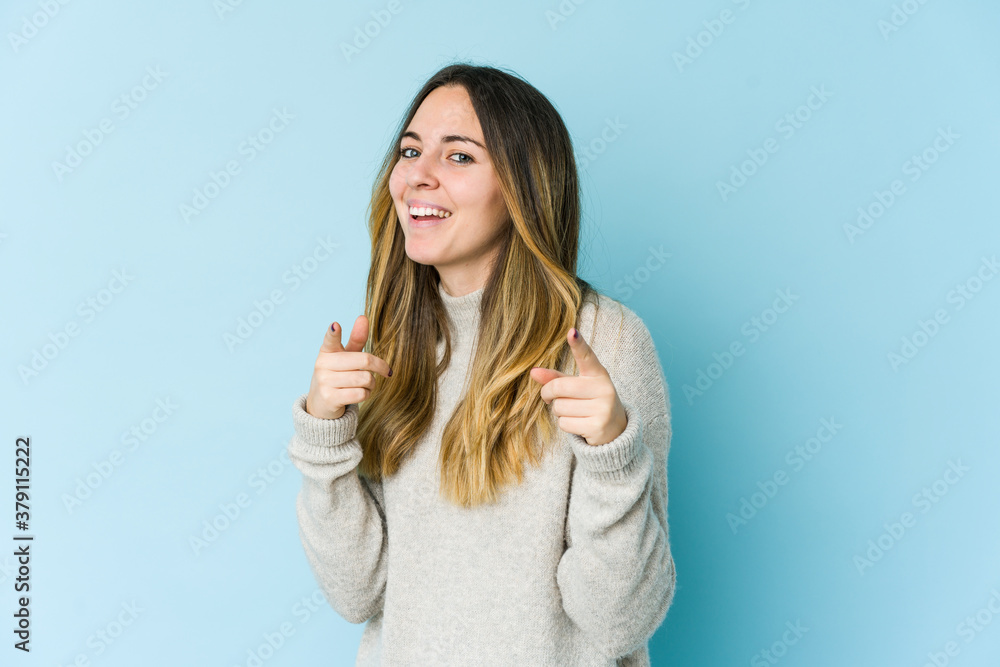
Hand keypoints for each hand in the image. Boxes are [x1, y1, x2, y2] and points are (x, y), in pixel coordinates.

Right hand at [305, 316, 391, 419]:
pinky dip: (367, 394)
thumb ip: (356, 339)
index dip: (333, 333)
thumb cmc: (338, 374)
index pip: (330, 340)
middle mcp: (323, 364)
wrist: (321, 403)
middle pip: (364, 361)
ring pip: (365, 379)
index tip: (336, 326)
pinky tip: (361, 393)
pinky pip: (361, 394)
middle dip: (380, 367)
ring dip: (372, 383)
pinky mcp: (329, 398)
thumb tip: (363, 317)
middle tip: (385, 371)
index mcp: (327, 351)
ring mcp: (324, 382)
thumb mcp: (346, 356)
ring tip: (367, 384)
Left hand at [529, 328, 627, 445]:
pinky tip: (579, 423)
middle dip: (548, 394)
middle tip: (550, 398)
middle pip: (559, 387)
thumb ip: (555, 378)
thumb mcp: (576, 387)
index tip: (572, 332)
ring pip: (559, 407)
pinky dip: (565, 424)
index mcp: (598, 373)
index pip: (586, 356)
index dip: (578, 344)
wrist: (615, 429)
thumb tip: (533, 372)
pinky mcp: (597, 426)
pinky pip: (564, 423)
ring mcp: (602, 408)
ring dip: (559, 411)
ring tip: (574, 411)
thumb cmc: (590, 402)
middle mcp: (604, 388)